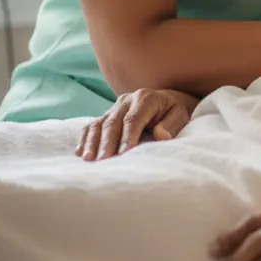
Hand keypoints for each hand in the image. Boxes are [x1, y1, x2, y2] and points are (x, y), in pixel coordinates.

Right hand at [76, 88, 198, 161]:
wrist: (166, 100)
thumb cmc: (174, 112)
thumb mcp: (180, 115)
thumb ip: (172, 125)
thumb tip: (161, 136)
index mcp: (146, 98)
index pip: (133, 119)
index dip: (127, 137)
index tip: (124, 154)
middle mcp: (127, 99)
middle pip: (113, 122)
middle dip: (107, 142)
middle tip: (103, 161)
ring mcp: (115, 106)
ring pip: (99, 123)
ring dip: (92, 142)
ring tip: (88, 159)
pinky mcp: (108, 113)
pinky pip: (92, 125)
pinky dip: (85, 138)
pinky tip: (80, 153)